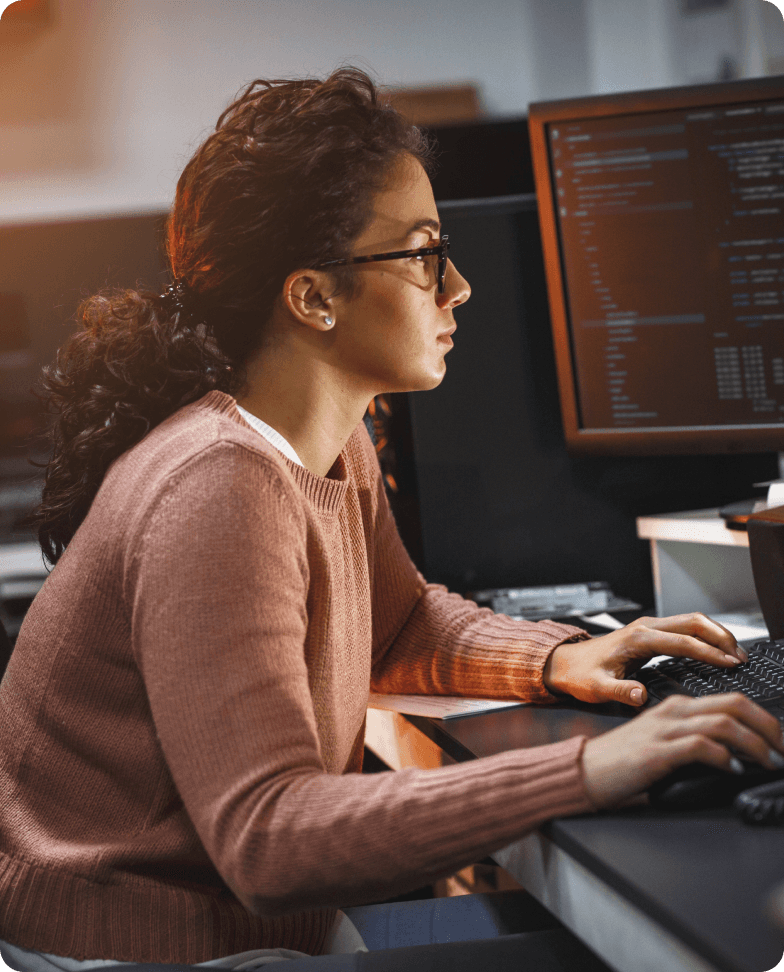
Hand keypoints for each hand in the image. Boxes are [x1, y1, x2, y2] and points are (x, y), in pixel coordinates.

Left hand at [543, 612, 746, 706]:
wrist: (564, 663)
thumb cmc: (579, 675)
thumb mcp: (596, 687)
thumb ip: (619, 691)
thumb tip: (639, 695)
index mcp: (637, 638)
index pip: (682, 642)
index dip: (709, 652)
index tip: (730, 663)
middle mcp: (645, 628)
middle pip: (693, 622)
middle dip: (721, 637)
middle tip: (741, 657)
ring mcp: (648, 628)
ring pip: (691, 621)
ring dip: (716, 634)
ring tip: (736, 653)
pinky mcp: (650, 634)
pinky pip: (684, 629)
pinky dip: (705, 636)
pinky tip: (715, 650)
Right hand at [582, 692, 783, 807]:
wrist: (585, 770)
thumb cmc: (622, 762)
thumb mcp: (663, 742)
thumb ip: (692, 739)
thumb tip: (735, 755)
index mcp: (677, 706)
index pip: (730, 700)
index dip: (762, 718)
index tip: (778, 739)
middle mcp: (674, 711)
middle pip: (734, 704)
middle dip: (768, 725)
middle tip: (783, 747)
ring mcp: (665, 729)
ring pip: (724, 722)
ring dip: (755, 742)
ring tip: (769, 761)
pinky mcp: (658, 751)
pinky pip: (701, 745)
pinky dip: (725, 757)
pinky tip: (734, 770)